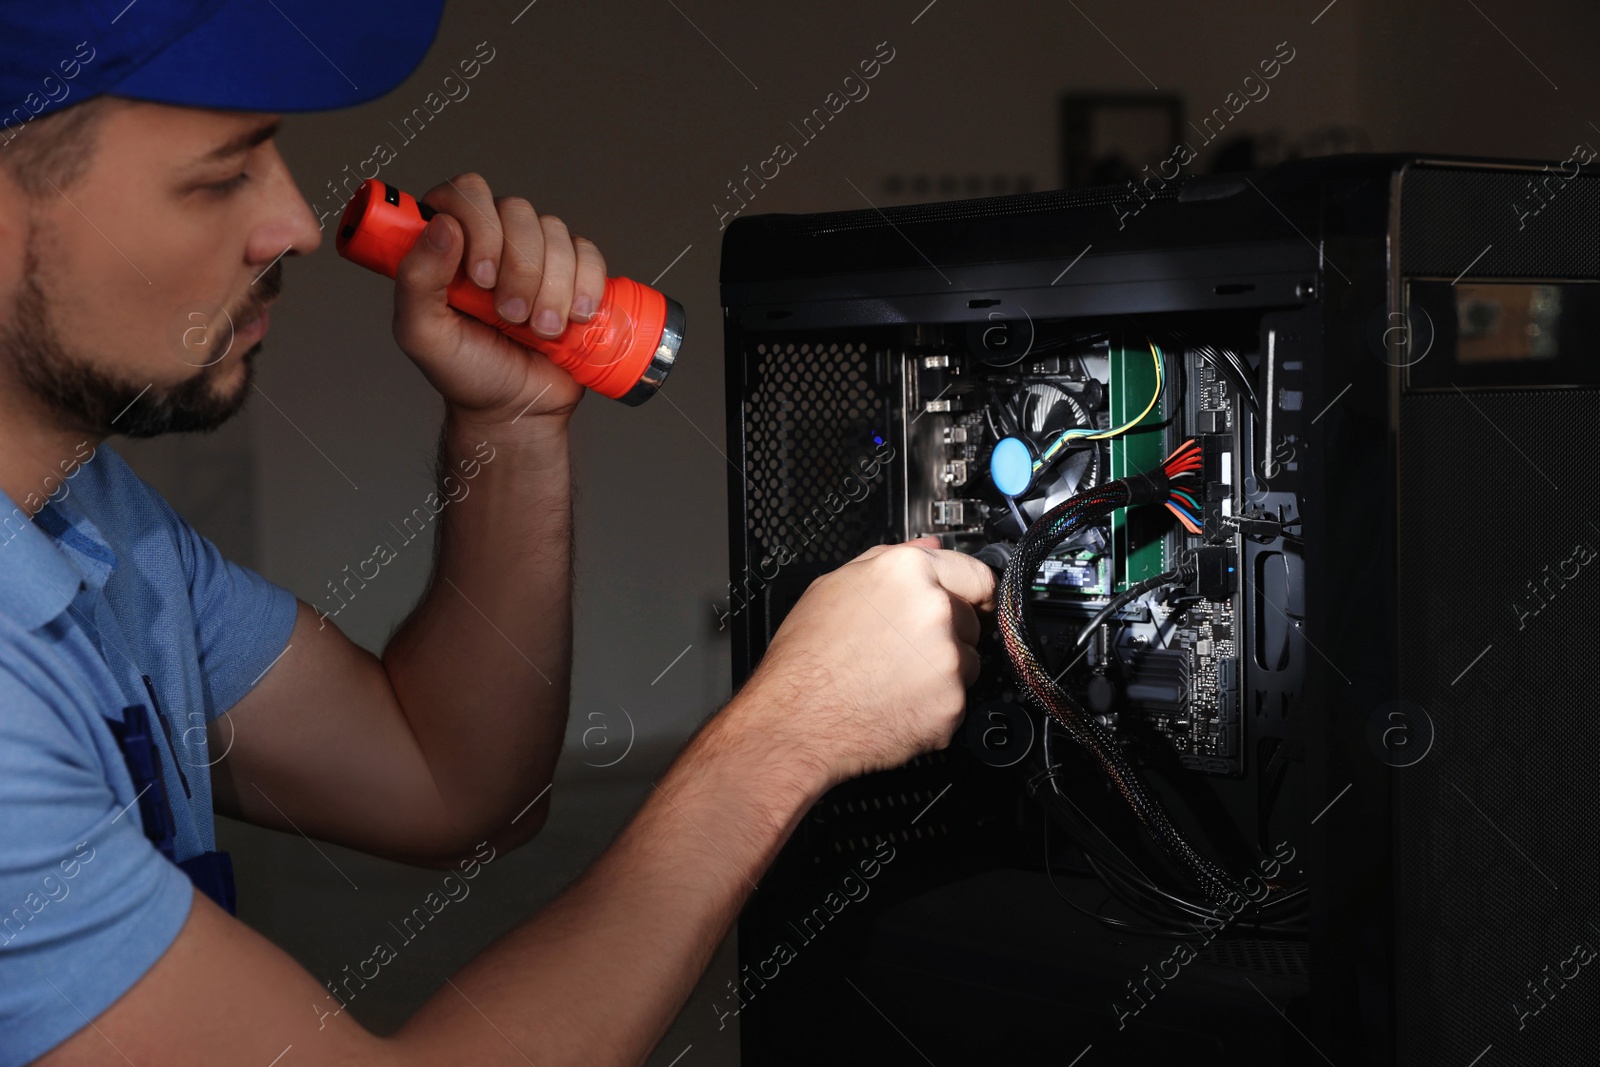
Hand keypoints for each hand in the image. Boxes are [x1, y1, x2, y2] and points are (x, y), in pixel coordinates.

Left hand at [391, 172, 606, 423]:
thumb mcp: (422, 334)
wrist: (517, 409)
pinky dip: (586, 284)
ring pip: (555, 231)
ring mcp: (536, 255)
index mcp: (449, 244)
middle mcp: (493, 240)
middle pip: (517, 209)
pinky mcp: (575, 273)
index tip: (481, 279)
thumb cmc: (466, 372)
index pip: (463, 193)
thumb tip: (442, 227)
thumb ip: (415, 279)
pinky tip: (575, 317)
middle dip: (519, 268)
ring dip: (551, 286)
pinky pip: (589, 254)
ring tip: (540, 329)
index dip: (479, 226)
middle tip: (509, 315)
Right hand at [735, 537, 996, 787]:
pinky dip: (935, 705)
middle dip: (947, 634)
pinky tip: (897, 702)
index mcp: (907, 572)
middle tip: (903, 650)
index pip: (976, 573)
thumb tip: (926, 547)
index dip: (973, 591)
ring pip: (967, 662)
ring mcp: (947, 659)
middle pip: (970, 620)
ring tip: (894, 678)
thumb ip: (887, 561)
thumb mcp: (832, 587)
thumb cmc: (805, 660)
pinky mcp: (952, 704)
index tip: (974, 603)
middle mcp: (935, 610)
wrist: (795, 722)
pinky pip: (957, 701)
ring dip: (942, 671)